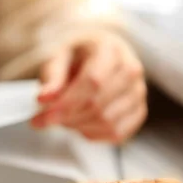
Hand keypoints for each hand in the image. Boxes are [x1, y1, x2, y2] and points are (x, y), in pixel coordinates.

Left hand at [31, 31, 146, 142]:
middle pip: (98, 105)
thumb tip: (44, 99)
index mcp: (110, 49)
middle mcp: (131, 70)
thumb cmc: (77, 57)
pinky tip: (80, 123)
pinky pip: (116, 134)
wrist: (98, 56)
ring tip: (64, 116)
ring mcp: (138, 92)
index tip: (42, 117)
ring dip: (78, 126)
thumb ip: (52, 78)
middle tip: (47, 118)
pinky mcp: (139, 112)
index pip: (93, 82)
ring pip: (107, 123)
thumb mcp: (58, 58)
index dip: (66, 104)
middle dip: (67, 118)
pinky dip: (92, 134)